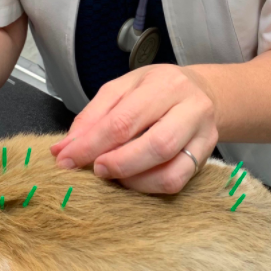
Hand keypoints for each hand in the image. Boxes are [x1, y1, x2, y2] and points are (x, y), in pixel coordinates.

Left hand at [50, 65, 217, 193]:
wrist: (205, 92)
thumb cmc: (156, 89)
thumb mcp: (122, 88)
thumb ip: (92, 116)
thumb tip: (63, 148)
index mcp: (163, 84)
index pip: (123, 119)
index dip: (91, 144)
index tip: (65, 159)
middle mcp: (190, 107)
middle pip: (152, 144)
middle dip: (115, 163)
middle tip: (93, 169)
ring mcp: (203, 134)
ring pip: (168, 167)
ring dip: (132, 178)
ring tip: (112, 174)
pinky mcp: (207, 156)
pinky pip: (177, 181)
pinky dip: (148, 186)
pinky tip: (133, 179)